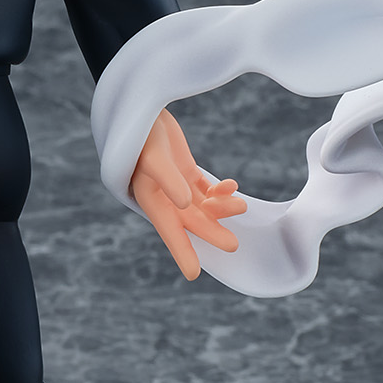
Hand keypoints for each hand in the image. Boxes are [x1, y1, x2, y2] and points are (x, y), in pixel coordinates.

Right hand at [129, 109, 246, 280]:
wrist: (142, 108)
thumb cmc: (142, 135)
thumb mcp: (155, 157)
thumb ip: (170, 180)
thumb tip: (186, 204)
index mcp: (151, 199)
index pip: (169, 232)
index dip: (182, 253)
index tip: (193, 275)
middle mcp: (164, 197)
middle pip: (192, 222)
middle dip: (212, 232)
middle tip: (233, 244)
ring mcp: (176, 185)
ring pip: (202, 206)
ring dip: (221, 208)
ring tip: (240, 205)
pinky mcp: (185, 171)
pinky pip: (205, 189)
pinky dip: (219, 190)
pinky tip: (231, 186)